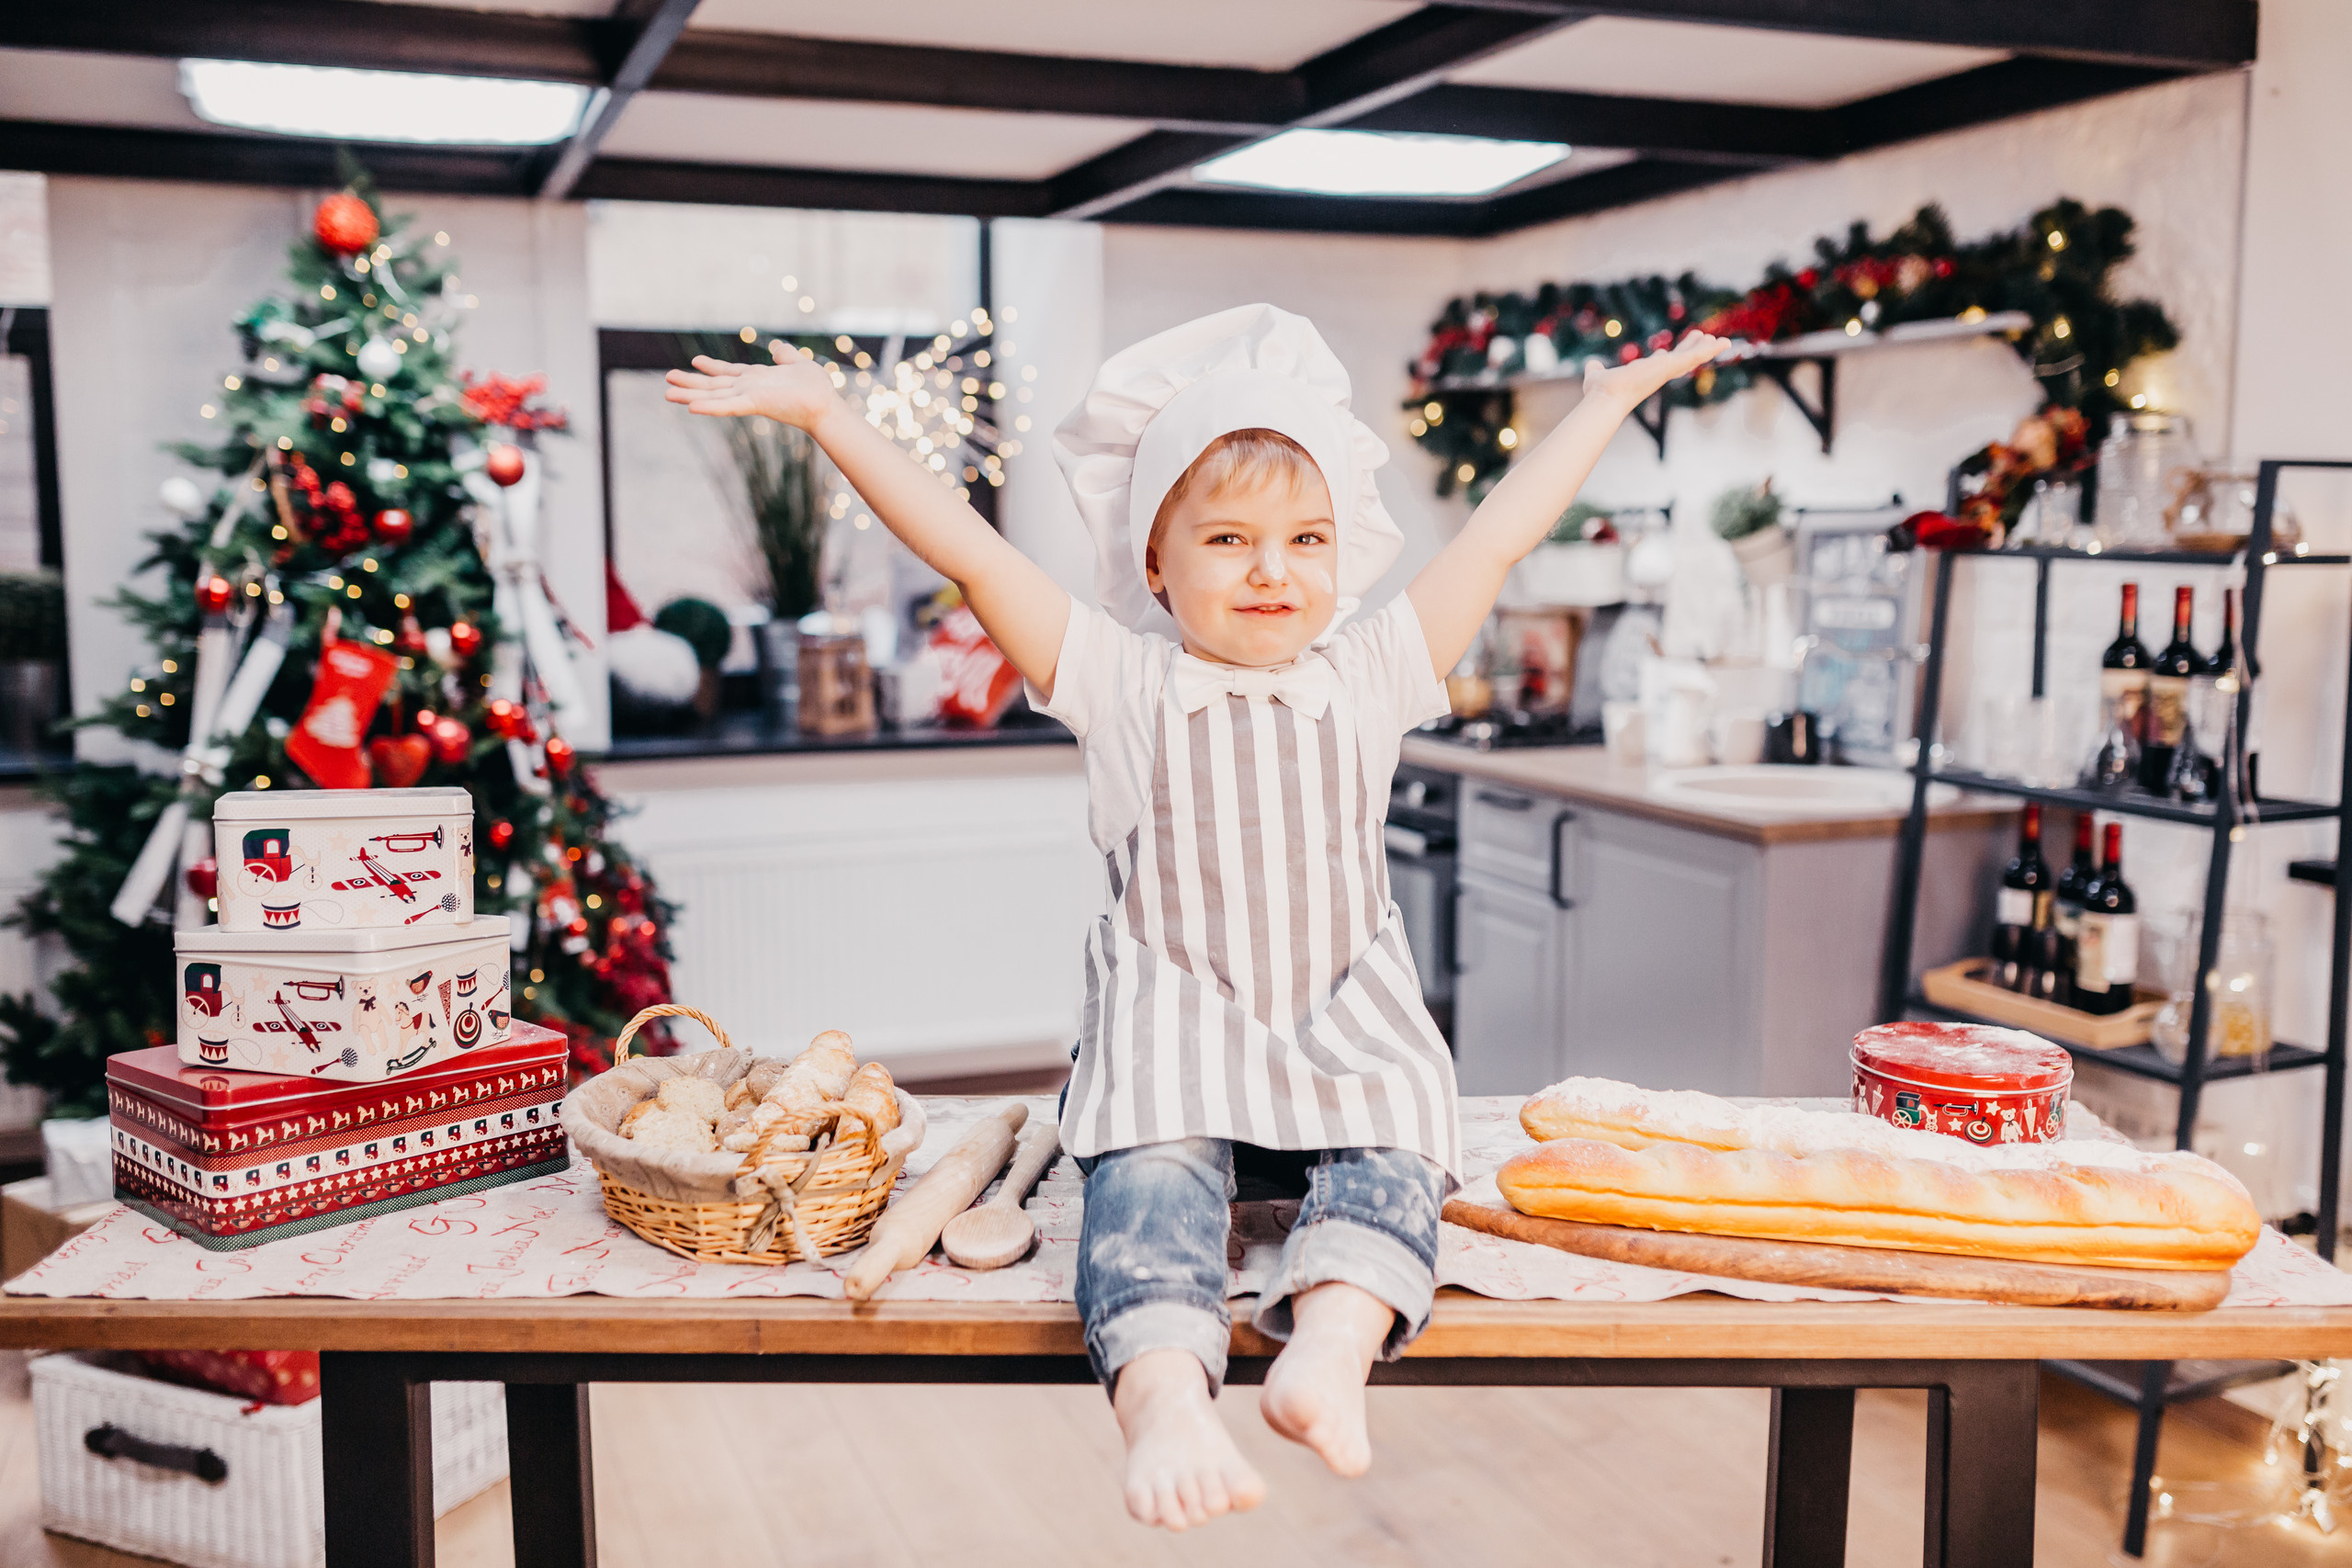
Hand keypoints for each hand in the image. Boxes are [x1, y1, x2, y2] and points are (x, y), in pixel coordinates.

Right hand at [663, 346, 839, 428]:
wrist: (826, 405)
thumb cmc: (816, 388)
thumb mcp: (798, 363)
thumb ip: (786, 356)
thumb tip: (778, 347)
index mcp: (756, 379)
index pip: (729, 373)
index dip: (712, 368)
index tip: (695, 361)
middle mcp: (748, 388)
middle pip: (714, 386)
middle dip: (691, 383)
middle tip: (668, 381)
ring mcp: (749, 396)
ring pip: (714, 396)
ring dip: (690, 395)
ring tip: (668, 394)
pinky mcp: (754, 403)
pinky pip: (728, 406)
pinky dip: (710, 407)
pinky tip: (691, 406)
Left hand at [1579, 330, 1731, 410]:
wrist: (1606, 397)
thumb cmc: (1600, 392)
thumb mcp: (1596, 375)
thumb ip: (1594, 368)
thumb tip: (1590, 364)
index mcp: (1644, 375)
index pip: (1657, 365)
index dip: (1663, 358)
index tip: (1665, 353)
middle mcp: (1657, 374)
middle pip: (1679, 360)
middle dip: (1689, 348)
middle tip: (1701, 337)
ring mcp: (1667, 371)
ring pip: (1691, 358)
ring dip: (1704, 348)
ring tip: (1720, 340)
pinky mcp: (1672, 366)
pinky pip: (1696, 355)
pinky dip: (1710, 349)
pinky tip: (1724, 342)